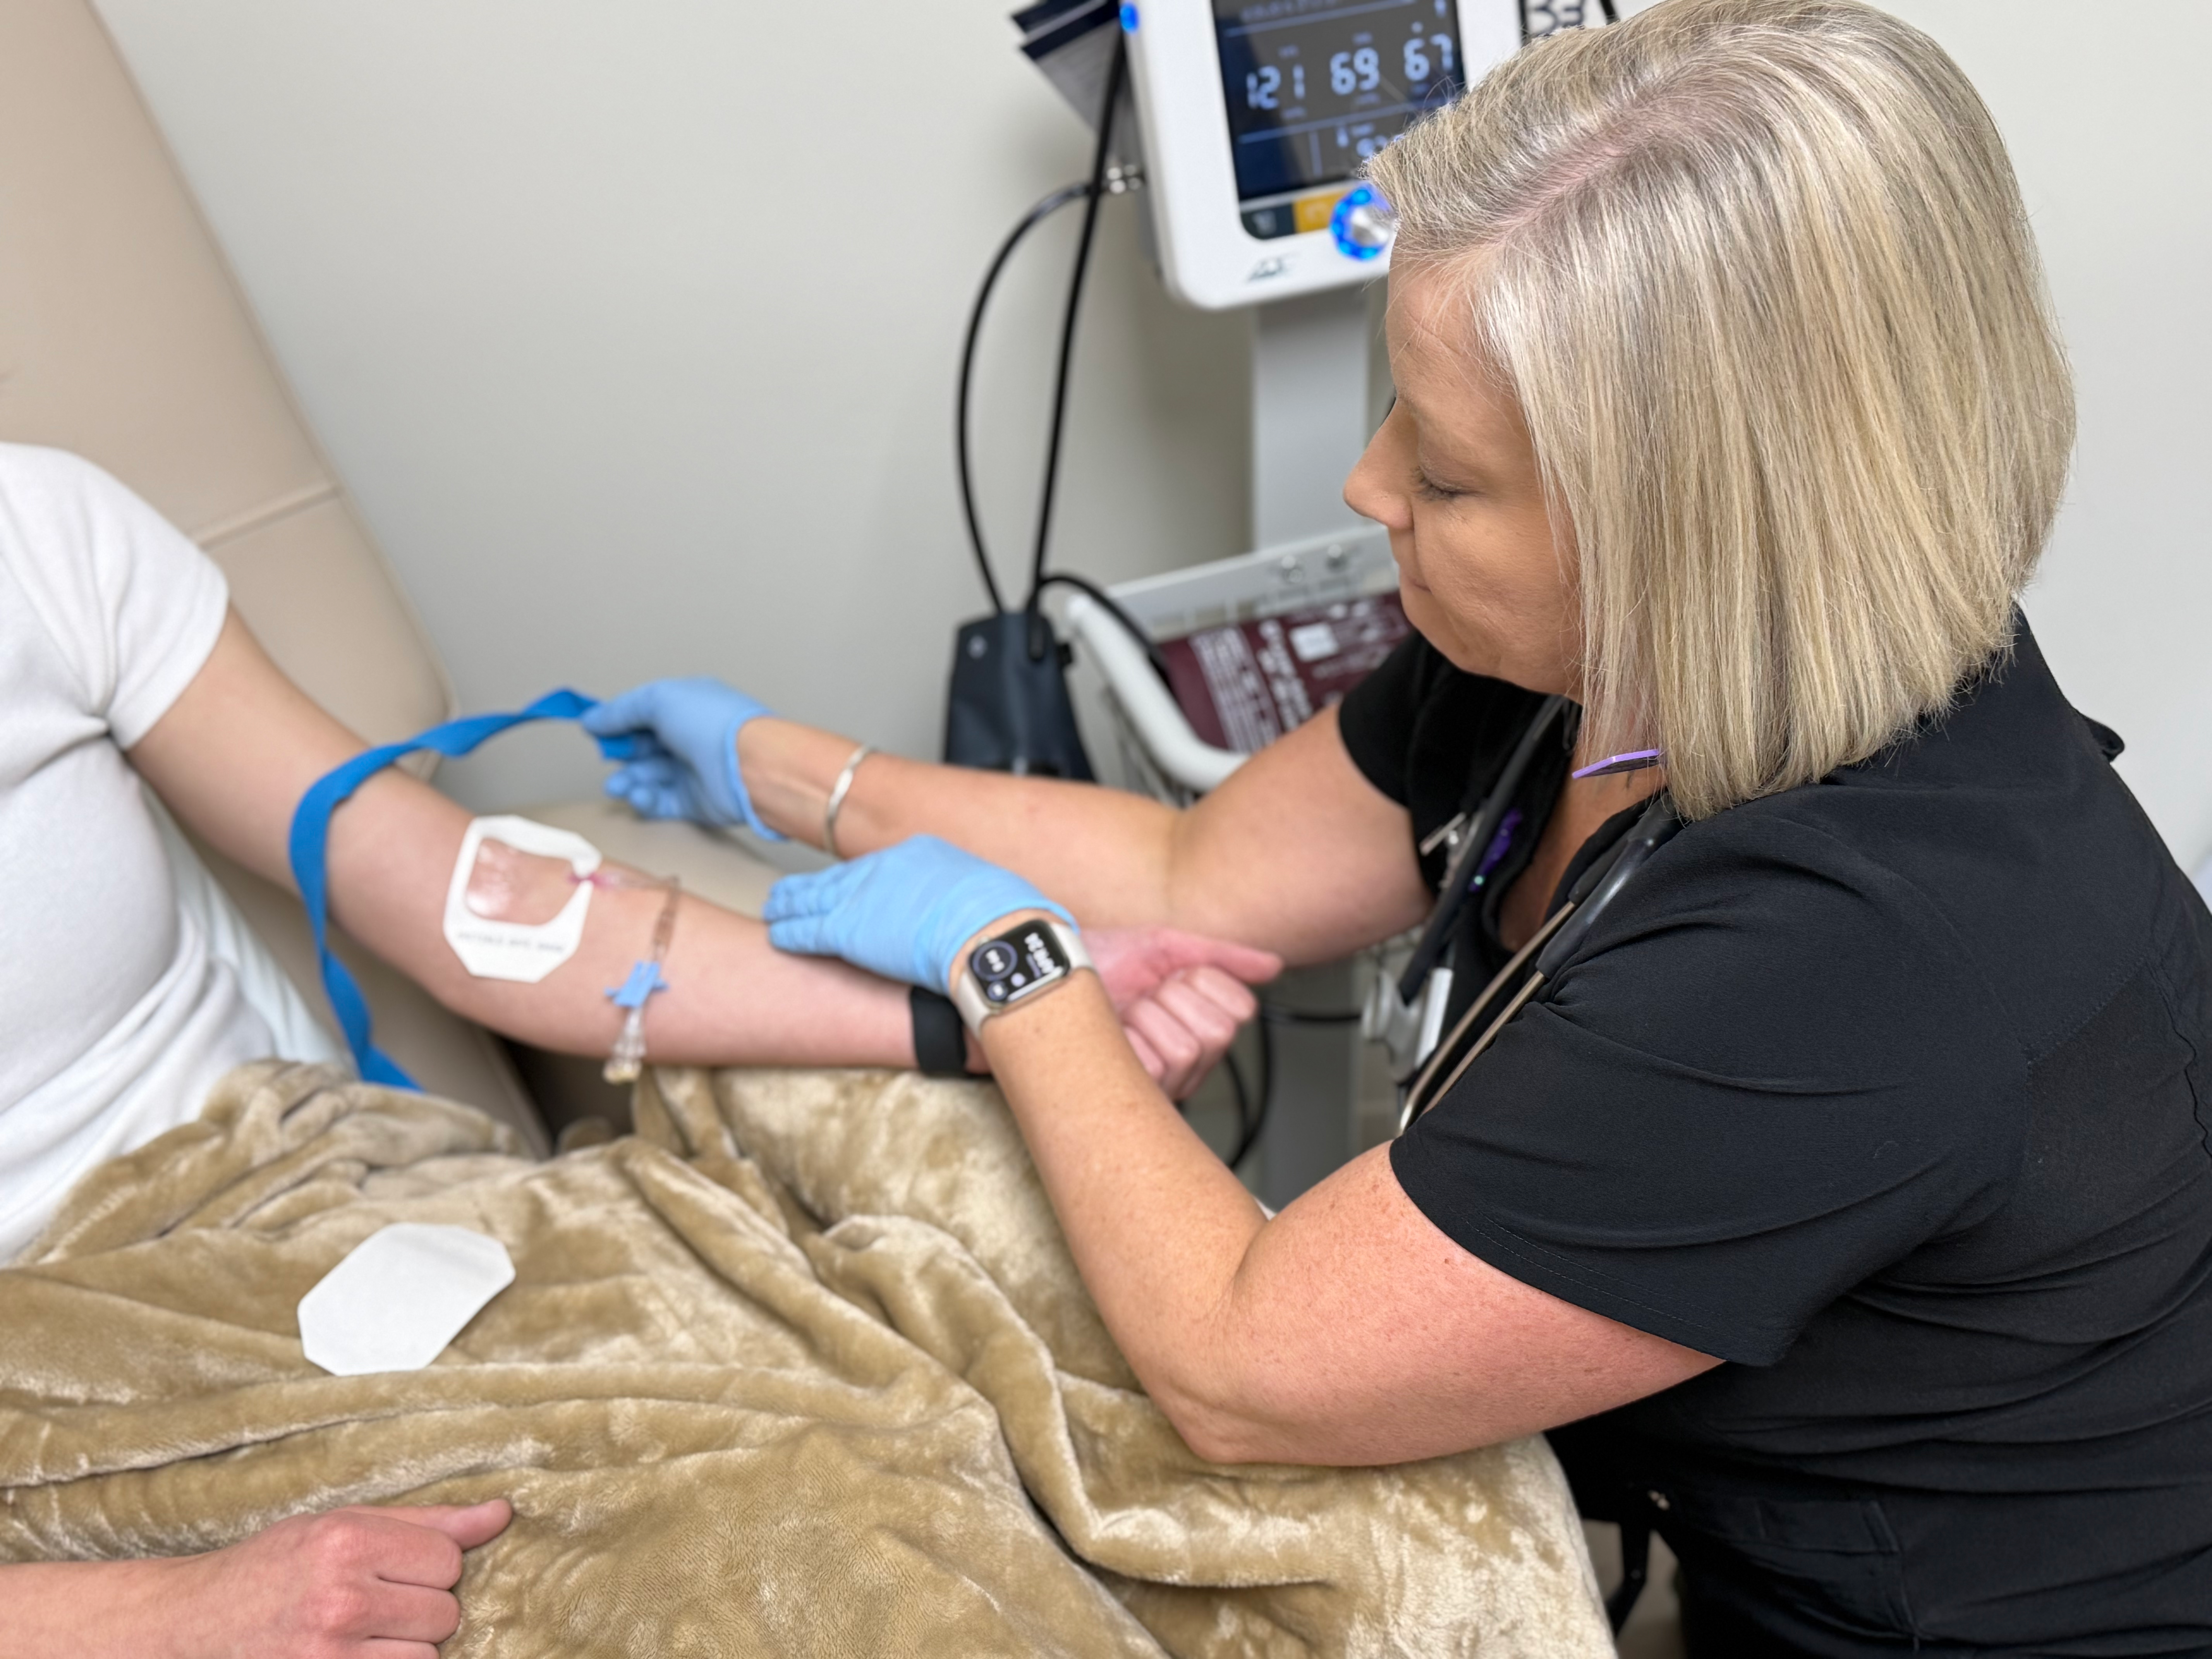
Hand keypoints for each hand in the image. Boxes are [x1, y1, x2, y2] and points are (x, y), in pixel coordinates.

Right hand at [152, 1500, 511, 1658]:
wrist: (191, 1626)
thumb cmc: (272, 1569)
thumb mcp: (342, 1525)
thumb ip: (428, 1522)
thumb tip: (502, 1514)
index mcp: (347, 1542)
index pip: (449, 1559)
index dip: (428, 1567)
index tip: (392, 1570)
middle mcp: (341, 1598)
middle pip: (445, 1611)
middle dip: (419, 1609)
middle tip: (372, 1604)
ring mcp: (330, 1653)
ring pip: (427, 1656)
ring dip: (405, 1648)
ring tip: (359, 1634)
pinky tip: (355, 1655)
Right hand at [581, 677, 780, 837]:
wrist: (749, 765)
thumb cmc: (710, 723)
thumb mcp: (658, 700)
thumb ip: (621, 710)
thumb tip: (591, 720)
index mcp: (686, 707)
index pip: (644, 714)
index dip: (618, 722)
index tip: (593, 730)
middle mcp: (689, 738)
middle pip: (643, 748)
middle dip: (621, 753)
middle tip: (609, 758)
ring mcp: (692, 771)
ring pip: (648, 777)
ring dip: (627, 780)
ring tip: (618, 786)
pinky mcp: (694, 803)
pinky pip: (660, 803)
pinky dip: (645, 800)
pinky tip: (639, 795)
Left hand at [765, 835, 1068, 993]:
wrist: (992, 932)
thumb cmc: (1004, 919)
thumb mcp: (989, 894)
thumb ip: (971, 900)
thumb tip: (985, 914)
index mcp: (921, 855)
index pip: (879, 869)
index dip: (859, 881)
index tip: (849, 887)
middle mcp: (885, 869)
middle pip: (840, 878)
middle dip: (813, 887)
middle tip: (790, 891)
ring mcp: (862, 897)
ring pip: (814, 899)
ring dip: (791, 906)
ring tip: (775, 909)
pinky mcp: (846, 930)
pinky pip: (808, 931)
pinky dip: (790, 933)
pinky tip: (777, 935)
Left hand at [1090, 927, 1281, 1098]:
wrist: (1047, 970)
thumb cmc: (1102, 961)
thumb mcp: (1165, 946)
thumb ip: (1223, 958)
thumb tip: (1273, 966)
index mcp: (1204, 1026)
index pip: (1240, 1010)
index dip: (1201, 981)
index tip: (1169, 975)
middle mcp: (1190, 1062)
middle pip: (1216, 1032)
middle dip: (1173, 998)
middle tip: (1142, 995)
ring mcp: (1162, 1083)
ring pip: (1185, 1049)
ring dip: (1146, 1018)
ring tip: (1122, 1016)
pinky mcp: (1130, 1095)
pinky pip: (1152, 1066)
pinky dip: (1126, 1039)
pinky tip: (1109, 1037)